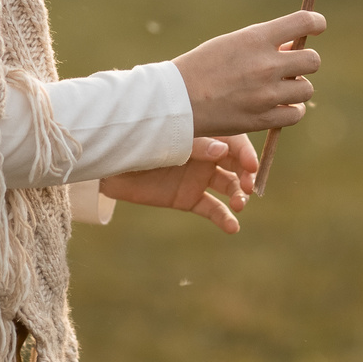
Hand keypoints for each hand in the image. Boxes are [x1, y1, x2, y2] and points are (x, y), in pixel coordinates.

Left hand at [98, 136, 259, 233]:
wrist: (111, 163)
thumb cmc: (142, 141)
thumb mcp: (170, 139)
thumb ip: (197, 145)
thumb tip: (223, 150)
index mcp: (205, 134)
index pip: (234, 142)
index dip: (246, 154)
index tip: (251, 166)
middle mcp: (207, 155)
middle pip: (236, 165)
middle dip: (246, 175)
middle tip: (247, 187)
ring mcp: (198, 178)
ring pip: (228, 187)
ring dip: (238, 196)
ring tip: (239, 205)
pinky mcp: (188, 198)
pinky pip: (212, 209)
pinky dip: (223, 218)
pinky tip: (232, 227)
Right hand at [171, 11, 324, 134]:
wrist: (178, 100)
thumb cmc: (203, 66)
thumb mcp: (232, 43)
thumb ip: (264, 43)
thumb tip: (293, 46)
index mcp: (257, 38)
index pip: (304, 22)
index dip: (316, 23)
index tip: (317, 26)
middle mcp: (266, 65)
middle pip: (312, 60)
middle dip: (304, 62)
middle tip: (289, 66)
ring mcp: (266, 94)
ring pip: (307, 89)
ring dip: (297, 88)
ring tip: (279, 88)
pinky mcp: (263, 118)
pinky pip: (296, 113)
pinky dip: (291, 110)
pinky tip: (278, 106)